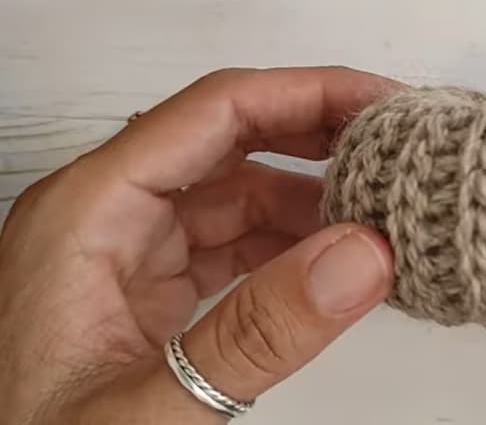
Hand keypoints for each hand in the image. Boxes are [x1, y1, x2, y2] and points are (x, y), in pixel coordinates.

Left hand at [0, 68, 398, 423]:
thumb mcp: (150, 404)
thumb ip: (256, 333)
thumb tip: (362, 256)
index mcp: (87, 210)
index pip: (215, 111)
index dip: (308, 93)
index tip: (382, 102)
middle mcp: (105, 214)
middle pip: (229, 139)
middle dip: (318, 136)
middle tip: (397, 146)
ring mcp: (127, 251)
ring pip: (235, 193)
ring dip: (311, 201)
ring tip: (380, 214)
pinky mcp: (146, 289)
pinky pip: (230, 244)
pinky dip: (288, 249)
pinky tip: (335, 264)